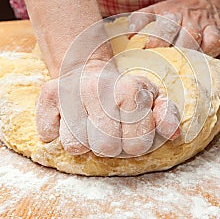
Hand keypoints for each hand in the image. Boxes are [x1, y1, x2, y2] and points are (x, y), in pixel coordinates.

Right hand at [35, 59, 180, 156]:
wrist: (90, 70)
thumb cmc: (125, 93)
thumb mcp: (152, 99)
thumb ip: (167, 116)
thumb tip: (173, 134)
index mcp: (128, 89)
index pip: (136, 145)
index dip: (136, 143)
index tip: (133, 129)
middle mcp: (96, 87)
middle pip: (104, 148)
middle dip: (111, 146)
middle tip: (112, 130)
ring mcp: (68, 90)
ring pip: (75, 145)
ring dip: (85, 142)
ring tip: (92, 125)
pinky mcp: (46, 97)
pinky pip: (49, 135)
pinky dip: (59, 134)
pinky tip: (70, 120)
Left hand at [128, 0, 219, 64]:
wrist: (207, 1)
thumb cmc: (177, 12)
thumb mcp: (157, 9)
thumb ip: (141, 20)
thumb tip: (128, 36)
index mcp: (174, 14)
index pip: (166, 27)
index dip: (157, 42)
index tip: (149, 54)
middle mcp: (193, 20)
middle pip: (190, 36)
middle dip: (182, 52)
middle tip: (173, 67)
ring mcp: (212, 27)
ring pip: (212, 43)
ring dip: (204, 56)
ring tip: (195, 66)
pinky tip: (214, 64)